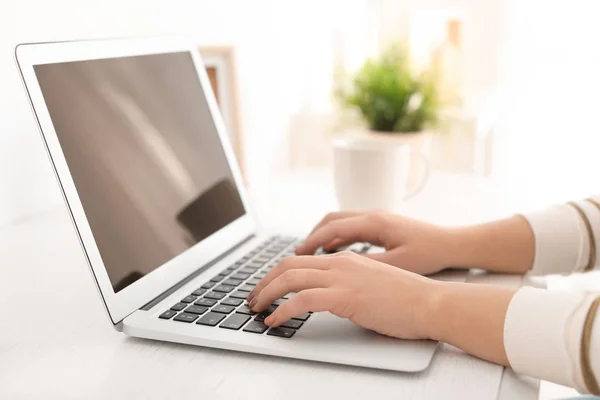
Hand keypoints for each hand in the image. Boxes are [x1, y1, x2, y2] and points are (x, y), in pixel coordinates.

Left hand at [247, 251, 441, 339]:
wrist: (430, 303)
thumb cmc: (407, 299)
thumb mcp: (372, 283)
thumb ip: (350, 284)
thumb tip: (331, 298)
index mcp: (346, 259)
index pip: (301, 259)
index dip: (278, 273)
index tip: (268, 287)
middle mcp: (340, 262)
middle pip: (288, 264)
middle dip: (265, 281)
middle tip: (253, 297)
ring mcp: (342, 278)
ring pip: (290, 278)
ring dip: (266, 294)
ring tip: (256, 308)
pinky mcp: (345, 297)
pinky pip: (301, 300)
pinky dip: (282, 310)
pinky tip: (275, 320)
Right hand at [295, 210, 454, 274]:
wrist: (453, 244)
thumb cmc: (429, 253)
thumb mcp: (397, 264)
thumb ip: (368, 264)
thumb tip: (340, 269)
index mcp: (373, 222)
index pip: (332, 228)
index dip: (311, 241)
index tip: (296, 254)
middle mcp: (372, 215)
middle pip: (331, 220)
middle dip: (312, 236)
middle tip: (297, 254)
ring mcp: (377, 218)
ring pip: (340, 222)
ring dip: (323, 236)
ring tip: (309, 254)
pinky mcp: (382, 225)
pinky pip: (351, 228)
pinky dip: (337, 238)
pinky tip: (333, 252)